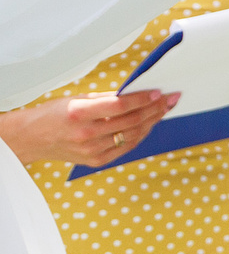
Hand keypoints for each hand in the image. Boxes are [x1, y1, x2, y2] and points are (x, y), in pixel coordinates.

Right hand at [0, 90, 179, 166]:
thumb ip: (107, 98)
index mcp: (79, 114)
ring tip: (164, 110)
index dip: (143, 99)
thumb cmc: (54, 114)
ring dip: (153, 122)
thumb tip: (137, 93)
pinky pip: (127, 147)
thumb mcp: (77, 99)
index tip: (159, 92)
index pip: (121, 105)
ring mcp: (92, 151)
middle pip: (132, 121)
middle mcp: (87, 134)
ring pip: (133, 135)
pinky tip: (150, 125)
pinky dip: (141, 135)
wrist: (33, 138)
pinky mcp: (97, 161)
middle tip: (171, 99)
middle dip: (155, 109)